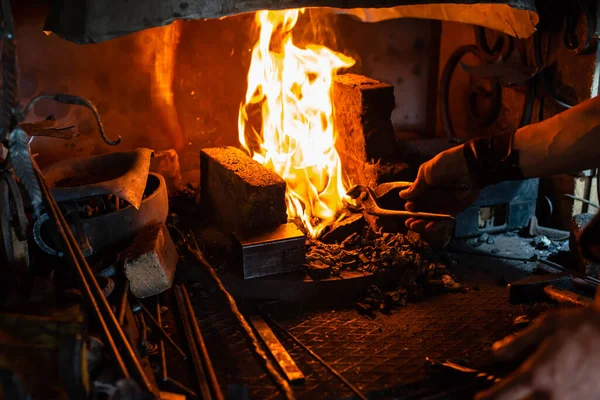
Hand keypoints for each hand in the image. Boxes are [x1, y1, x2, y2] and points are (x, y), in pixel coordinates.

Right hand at [399, 145, 478, 246]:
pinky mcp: (456, 209)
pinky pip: (445, 219)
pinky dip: (437, 224)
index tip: (408, 207)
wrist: (468, 166)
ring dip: (423, 222)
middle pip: (423, 209)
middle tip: (408, 222)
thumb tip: (402, 195)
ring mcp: (446, 203)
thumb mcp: (426, 173)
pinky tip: (428, 227)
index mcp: (428, 185)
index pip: (417, 198)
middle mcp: (436, 195)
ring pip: (432, 216)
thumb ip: (415, 187)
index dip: (412, 204)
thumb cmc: (445, 166)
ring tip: (414, 225)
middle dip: (415, 216)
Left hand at [476, 308, 599, 399]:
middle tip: (506, 394)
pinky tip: (552, 394)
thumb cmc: (585, 326)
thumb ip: (517, 343)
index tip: (480, 399)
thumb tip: (495, 352)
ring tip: (526, 394)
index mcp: (538, 374)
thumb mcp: (546, 326)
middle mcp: (553, 395)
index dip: (488, 399)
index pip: (502, 396)